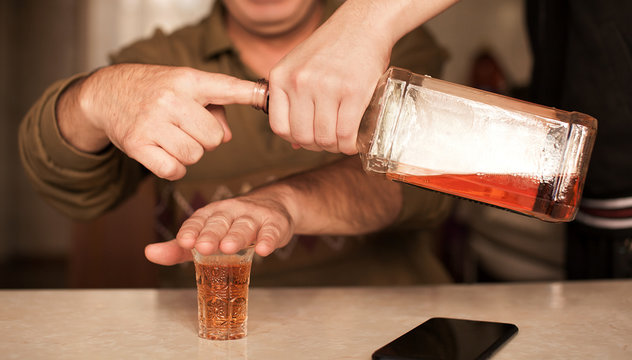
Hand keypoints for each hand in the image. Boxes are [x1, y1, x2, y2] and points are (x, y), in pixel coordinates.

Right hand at [58, 64, 259, 179]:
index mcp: (188, 81)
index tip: (269, 97)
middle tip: (189, 129)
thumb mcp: (186, 87)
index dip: (251, 93)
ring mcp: (152, 123)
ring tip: (174, 138)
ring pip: (195, 156)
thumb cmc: (157, 91)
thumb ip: (215, 109)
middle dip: (207, 140)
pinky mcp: (137, 145)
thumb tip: (227, 138)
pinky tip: (164, 153)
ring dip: (190, 154)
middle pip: (214, 138)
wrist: (107, 93)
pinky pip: (174, 170)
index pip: (226, 87)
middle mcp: (170, 100)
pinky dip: (174, 168)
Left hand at [144, 191, 294, 264]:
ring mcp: (254, 217)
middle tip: (203, 247)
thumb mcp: (206, 236)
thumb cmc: (234, 226)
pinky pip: (271, 231)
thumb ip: (179, 248)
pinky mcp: (275, 224)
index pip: (199, 220)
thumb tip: (149, 253)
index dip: (192, 230)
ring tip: (228, 248)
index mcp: (212, 213)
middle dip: (211, 234)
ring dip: (236, 236)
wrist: (275, 209)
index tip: (184, 241)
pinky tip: (263, 249)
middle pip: (220, 222)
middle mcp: (231, 211)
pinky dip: (267, 240)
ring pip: (244, 226)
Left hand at [267, 2, 392, 153]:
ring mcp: (326, 87)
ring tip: (342, 139)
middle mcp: (299, 82)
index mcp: (281, 77)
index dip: (295, 140)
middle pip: (303, 137)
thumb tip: (294, 144)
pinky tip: (353, 141)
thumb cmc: (331, 48)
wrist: (362, 25)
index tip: (308, 138)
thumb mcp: (299, 67)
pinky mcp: (353, 92)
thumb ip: (292, 101)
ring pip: (325, 138)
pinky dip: (350, 145)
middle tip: (329, 141)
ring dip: (335, 147)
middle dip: (317, 146)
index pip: (279, 127)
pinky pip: (346, 133)